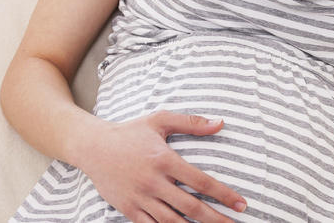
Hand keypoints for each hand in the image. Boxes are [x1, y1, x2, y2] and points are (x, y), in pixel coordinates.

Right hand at [77, 111, 247, 222]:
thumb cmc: (129, 132)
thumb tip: (220, 123)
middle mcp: (153, 182)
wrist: (92, 147)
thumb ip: (192, 123)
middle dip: (216, 219)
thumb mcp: (160, 120)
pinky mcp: (128, 209)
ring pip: (172, 222)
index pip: (201, 182)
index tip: (241, 204)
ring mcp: (140, 198)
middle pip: (191, 207)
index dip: (223, 195)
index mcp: (164, 160)